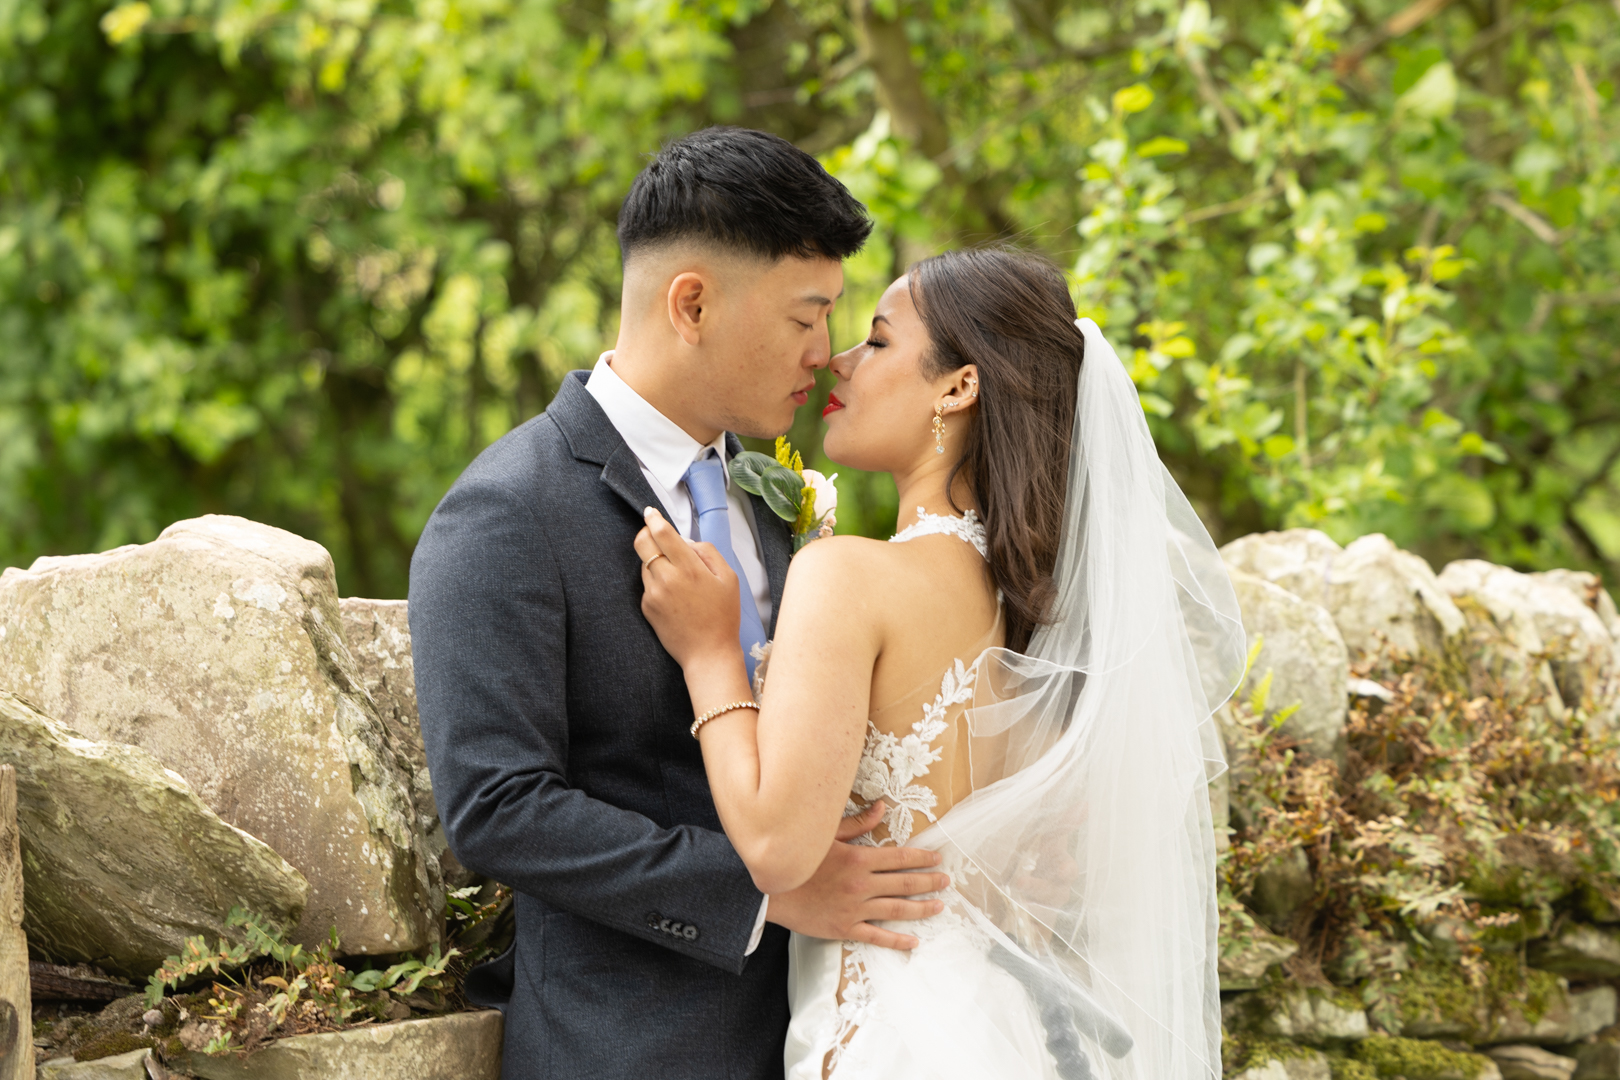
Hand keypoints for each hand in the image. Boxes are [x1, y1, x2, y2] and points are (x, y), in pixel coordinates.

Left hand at [635, 508, 740, 669]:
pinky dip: (657, 581)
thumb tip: (687, 542)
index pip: (662, 534)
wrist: (708, 653)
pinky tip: (675, 596)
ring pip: (645, 564)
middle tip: (654, 533)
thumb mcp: (728, 578)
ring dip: (655, 560)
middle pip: (642, 543)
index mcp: (689, 568)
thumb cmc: (723, 616)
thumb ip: (708, 552)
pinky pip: (647, 585)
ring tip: (677, 576)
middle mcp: (666, 579)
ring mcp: (653, 594)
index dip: (654, 519)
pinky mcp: (646, 607)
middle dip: (646, 533)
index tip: (650, 513)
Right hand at [765, 802, 949, 950]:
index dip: (921, 857)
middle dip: (929, 881)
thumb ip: (857, 823)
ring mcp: (855, 909)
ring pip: (897, 909)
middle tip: (946, 881)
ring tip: (939, 906)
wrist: (769, 891)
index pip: (900, 857)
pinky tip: (913, 941)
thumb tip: (881, 807)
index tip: (937, 858)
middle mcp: (862, 885)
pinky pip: (877, 936)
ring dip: (921, 908)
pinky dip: (897, 940)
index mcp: (859, 859)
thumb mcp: (826, 835)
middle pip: (905, 883)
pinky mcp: (845, 928)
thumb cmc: (796, 860)